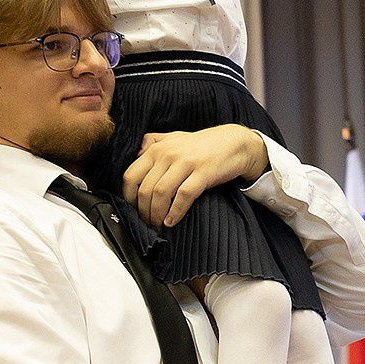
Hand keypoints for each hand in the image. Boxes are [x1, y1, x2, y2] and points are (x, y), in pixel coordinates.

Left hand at [123, 126, 268, 227]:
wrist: (235, 142)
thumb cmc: (204, 144)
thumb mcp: (175, 138)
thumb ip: (153, 143)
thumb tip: (134, 154)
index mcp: (157, 148)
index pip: (131, 176)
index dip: (128, 197)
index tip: (134, 210)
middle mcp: (168, 154)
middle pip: (145, 189)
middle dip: (143, 212)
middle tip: (147, 223)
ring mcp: (186, 163)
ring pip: (161, 193)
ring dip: (157, 215)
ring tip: (158, 225)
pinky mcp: (203, 173)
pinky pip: (183, 196)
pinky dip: (175, 212)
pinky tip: (172, 221)